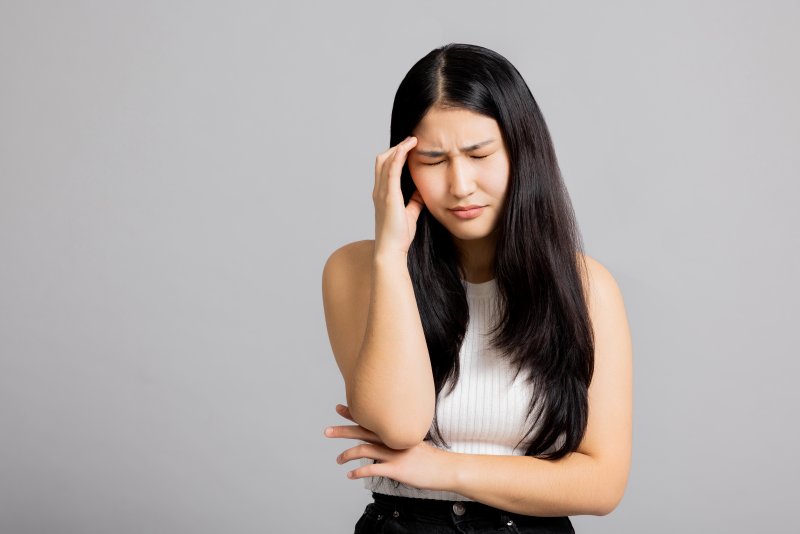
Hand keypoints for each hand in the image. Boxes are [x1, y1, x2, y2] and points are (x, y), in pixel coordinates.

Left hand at [323, 403, 453, 491]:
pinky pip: (372, 469)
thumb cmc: (430, 458)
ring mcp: (394, 454)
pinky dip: (358, 472)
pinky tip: (350, 475)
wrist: (446, 469)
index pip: (370, 420)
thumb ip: (399, 440)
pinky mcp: (396, 469)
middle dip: (343, 430)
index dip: (354, 413)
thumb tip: (386, 441)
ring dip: (347, 455)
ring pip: (364, 450)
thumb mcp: (414, 443)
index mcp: (396, 432)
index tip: (339, 408)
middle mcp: (393, 440)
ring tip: (338, 460)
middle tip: (327, 431)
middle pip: (362, 431)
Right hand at [373, 136, 425, 257]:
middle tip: (412, 140)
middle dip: (396, 147)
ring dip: (398, 148)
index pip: (385, 168)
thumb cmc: (399, 237)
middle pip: (382, 160)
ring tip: (412, 140)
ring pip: (385, 161)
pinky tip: (407, 148)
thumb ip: (414, 202)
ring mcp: (381, 192)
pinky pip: (391, 170)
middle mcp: (379, 190)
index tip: (409, 148)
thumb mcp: (410, 215)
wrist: (391, 250)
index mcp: (383, 194)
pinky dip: (398, 156)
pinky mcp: (388, 196)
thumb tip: (422, 191)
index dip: (395, 155)